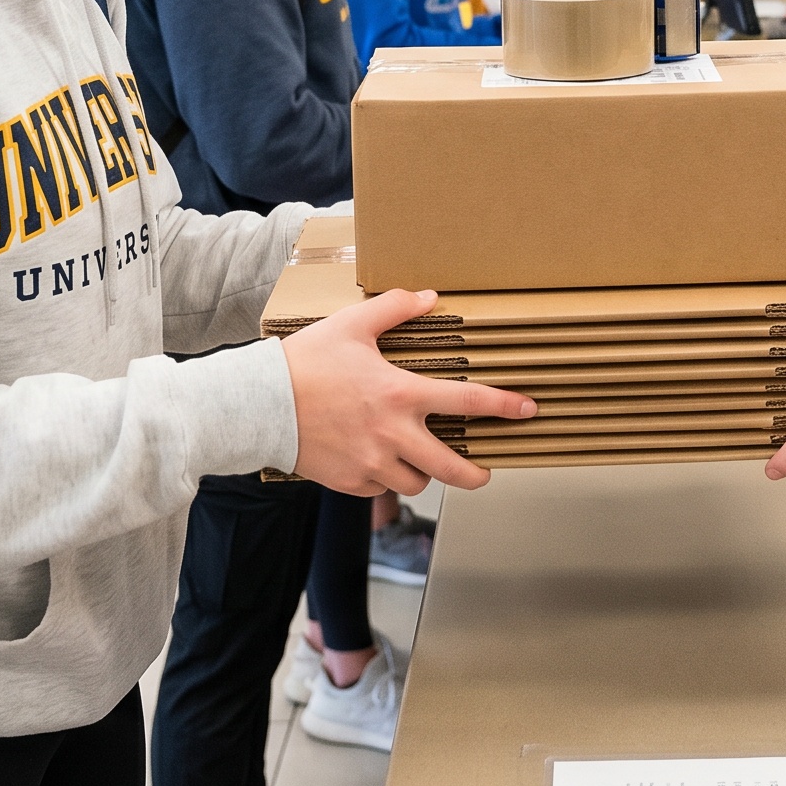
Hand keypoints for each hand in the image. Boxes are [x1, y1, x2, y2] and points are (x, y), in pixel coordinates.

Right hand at [282, 290, 537, 495]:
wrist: (258, 405)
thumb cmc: (304, 362)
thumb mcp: (352, 325)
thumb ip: (395, 309)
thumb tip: (429, 297)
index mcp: (401, 394)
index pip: (468, 403)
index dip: (504, 407)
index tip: (527, 410)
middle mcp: (393, 435)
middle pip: (454, 469)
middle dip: (477, 474)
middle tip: (484, 472)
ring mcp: (372, 463)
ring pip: (417, 483)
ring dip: (424, 474)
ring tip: (419, 461)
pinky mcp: (350, 482)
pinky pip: (381, 488)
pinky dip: (385, 478)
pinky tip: (378, 462)